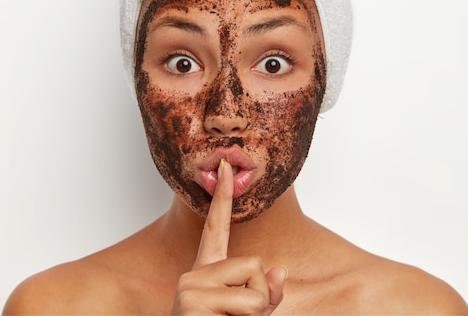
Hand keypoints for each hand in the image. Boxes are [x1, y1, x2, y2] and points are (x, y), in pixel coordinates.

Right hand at [172, 159, 285, 315]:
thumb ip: (265, 294)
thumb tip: (278, 272)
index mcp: (206, 276)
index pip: (216, 229)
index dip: (223, 198)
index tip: (228, 167)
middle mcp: (193, 277)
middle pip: (255, 264)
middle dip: (261, 298)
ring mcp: (190, 288)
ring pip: (257, 286)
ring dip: (258, 315)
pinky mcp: (192, 301)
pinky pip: (251, 304)